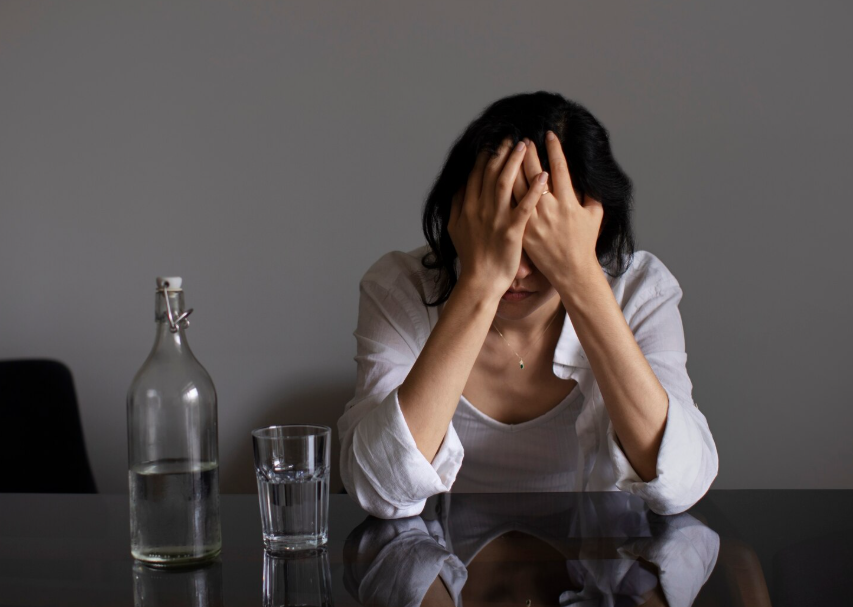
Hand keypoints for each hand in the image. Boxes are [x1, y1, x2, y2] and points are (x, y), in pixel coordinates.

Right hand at [448, 137, 548, 297]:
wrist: (480, 280)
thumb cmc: (471, 256)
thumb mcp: (455, 228)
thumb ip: (456, 205)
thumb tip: (458, 185)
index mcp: (468, 206)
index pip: (477, 174)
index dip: (486, 156)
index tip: (494, 142)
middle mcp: (481, 208)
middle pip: (492, 172)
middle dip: (502, 152)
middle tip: (513, 137)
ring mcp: (496, 219)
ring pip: (506, 182)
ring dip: (516, 161)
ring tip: (526, 146)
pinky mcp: (512, 231)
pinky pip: (525, 206)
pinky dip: (534, 189)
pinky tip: (543, 175)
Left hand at [511, 131, 603, 285]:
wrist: (571, 270)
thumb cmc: (584, 242)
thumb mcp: (595, 215)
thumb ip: (591, 193)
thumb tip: (588, 173)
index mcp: (568, 202)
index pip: (560, 168)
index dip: (554, 149)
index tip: (549, 134)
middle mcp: (549, 209)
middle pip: (533, 173)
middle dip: (528, 153)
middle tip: (523, 139)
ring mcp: (533, 220)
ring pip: (517, 188)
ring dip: (511, 168)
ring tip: (508, 153)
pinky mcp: (521, 230)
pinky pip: (509, 207)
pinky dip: (503, 191)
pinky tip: (498, 179)